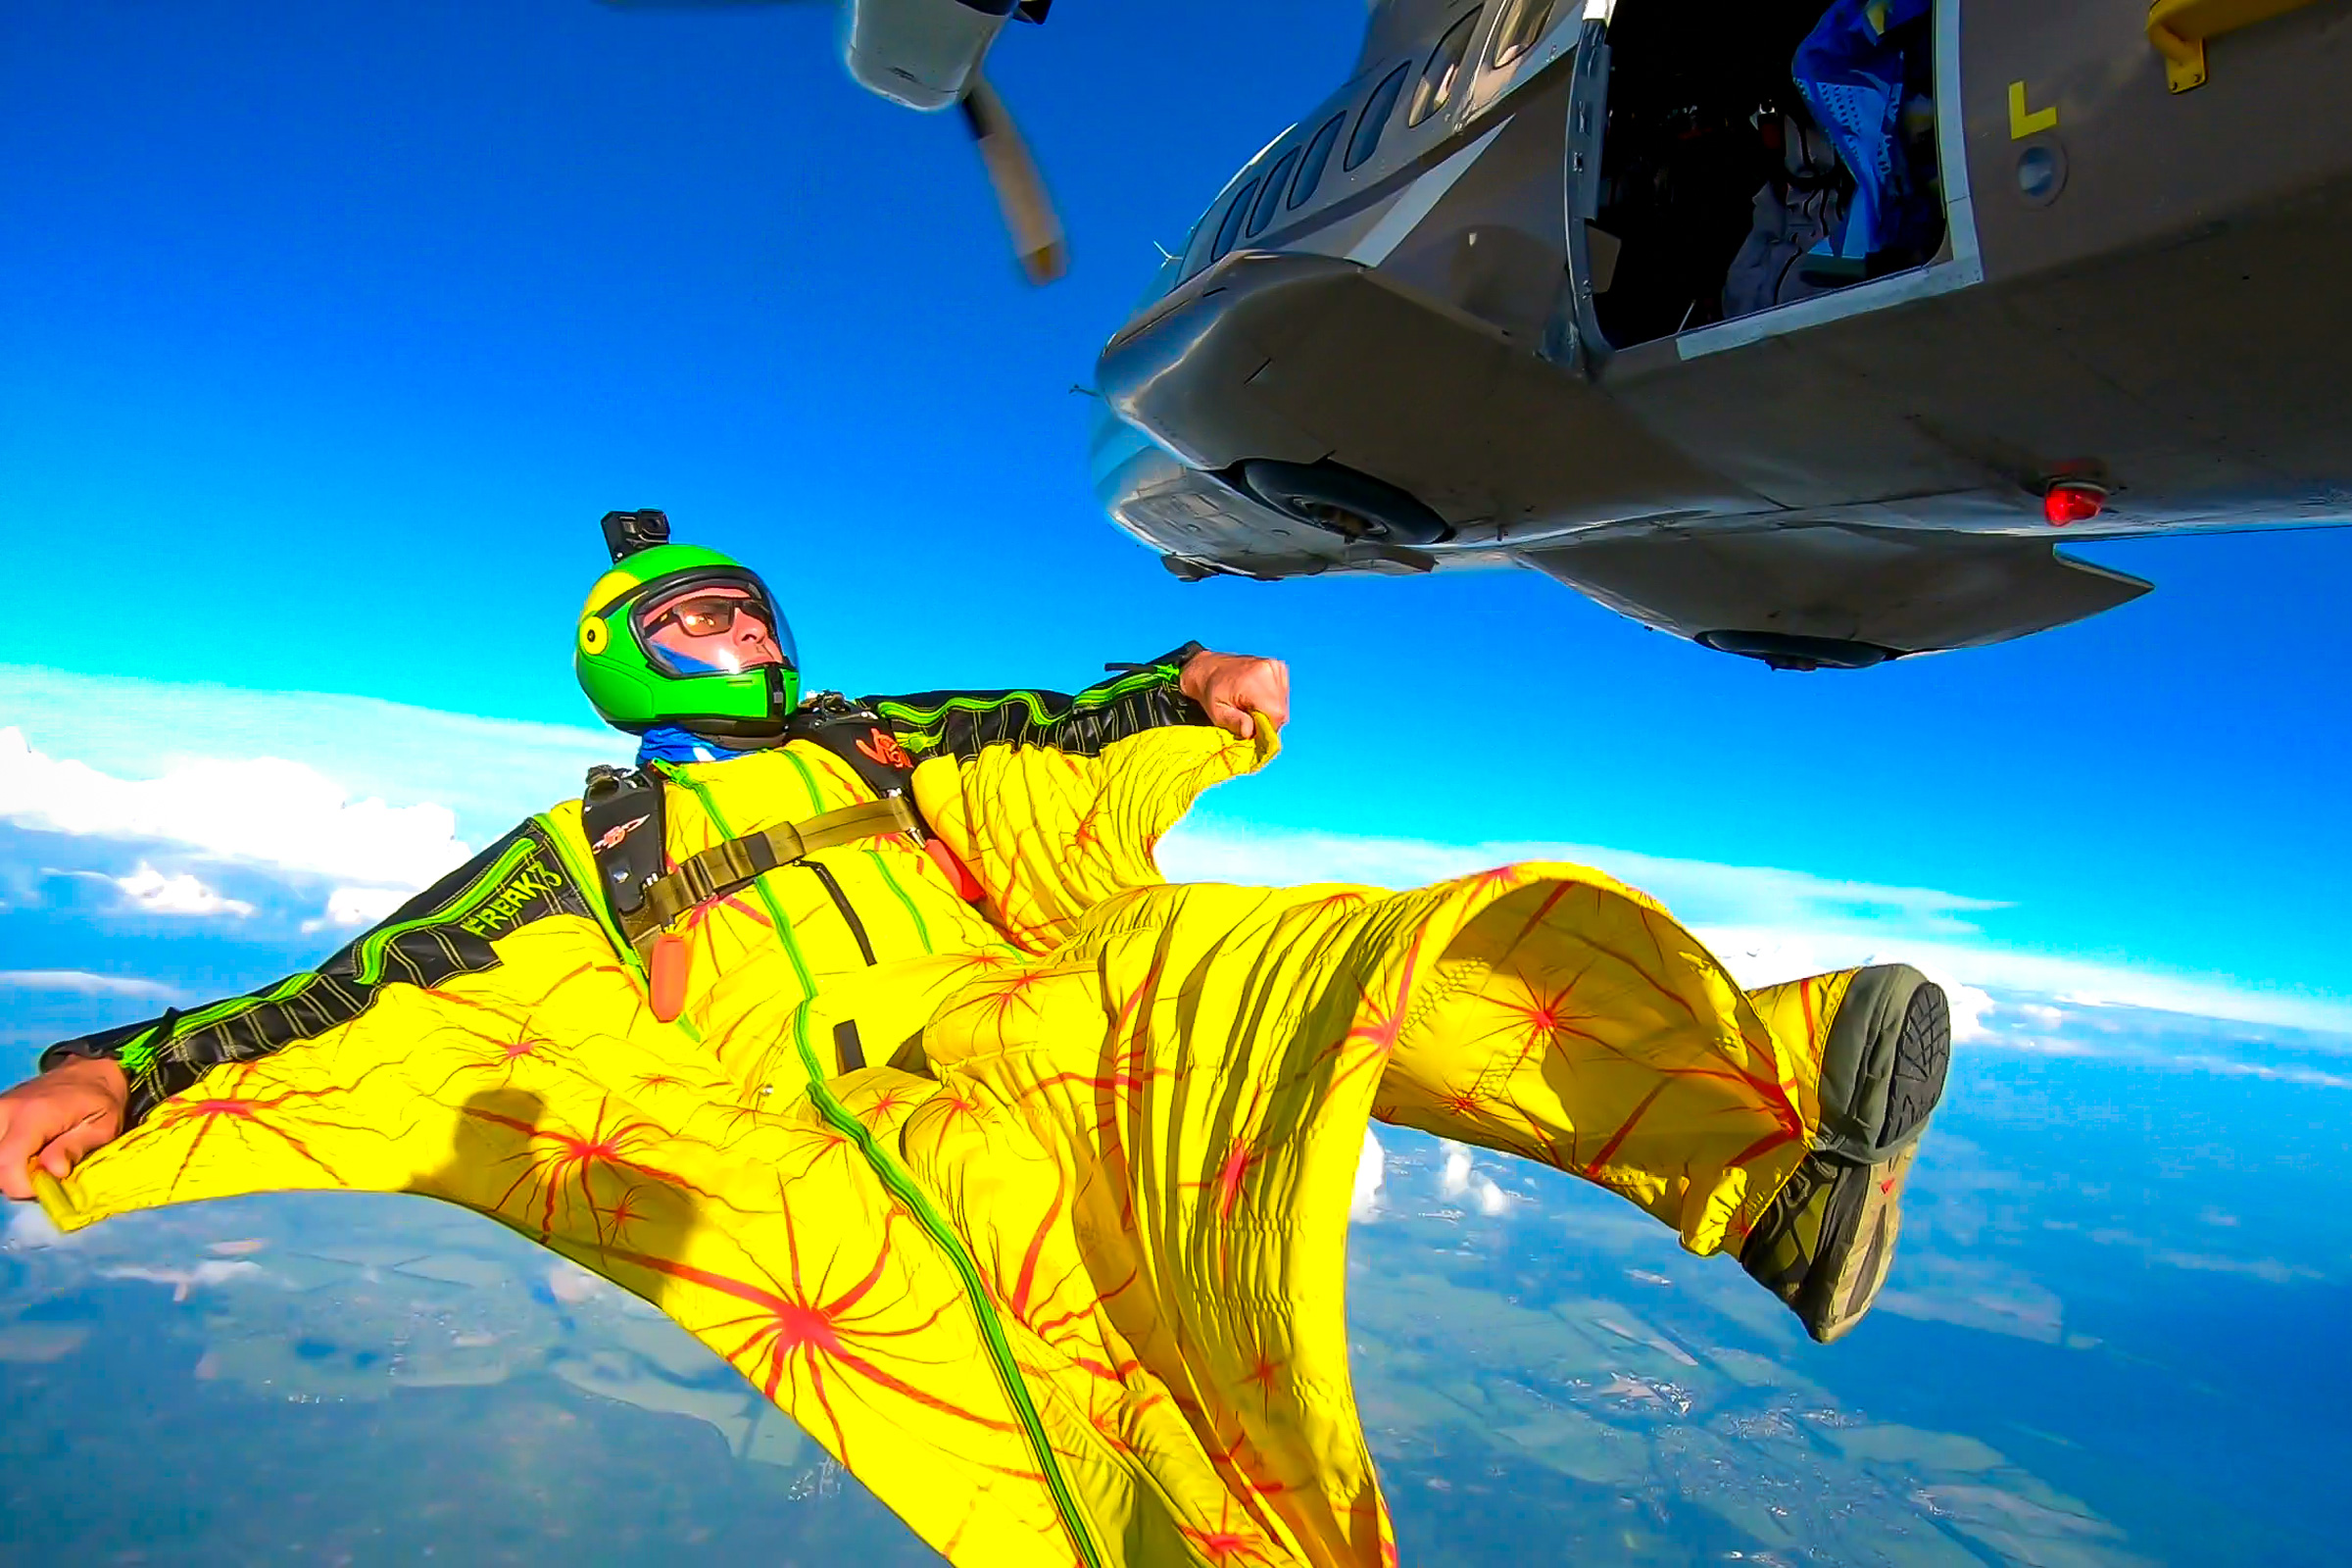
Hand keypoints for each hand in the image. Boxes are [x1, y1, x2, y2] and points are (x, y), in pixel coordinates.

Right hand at [0, 1056, 128, 1200]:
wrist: (88, 1072)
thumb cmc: (100, 1101)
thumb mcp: (102, 1126)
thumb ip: (74, 1148)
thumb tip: (53, 1172)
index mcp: (34, 1115)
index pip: (7, 1163)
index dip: (21, 1186)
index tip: (44, 1188)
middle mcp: (5, 1111)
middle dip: (14, 1178)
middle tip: (43, 1175)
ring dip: (9, 1167)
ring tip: (35, 1163)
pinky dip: (6, 1157)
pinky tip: (26, 1155)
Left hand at [1180, 651, 1290, 740]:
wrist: (1209, 668)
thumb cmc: (1211, 692)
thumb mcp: (1217, 712)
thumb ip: (1235, 722)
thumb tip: (1251, 733)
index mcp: (1255, 681)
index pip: (1277, 714)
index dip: (1266, 728)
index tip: (1252, 730)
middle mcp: (1270, 670)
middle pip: (1281, 710)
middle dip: (1267, 719)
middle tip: (1248, 717)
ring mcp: (1276, 667)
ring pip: (1283, 703)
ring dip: (1269, 709)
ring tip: (1250, 704)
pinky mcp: (1279, 667)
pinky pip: (1282, 693)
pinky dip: (1271, 699)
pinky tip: (1256, 696)